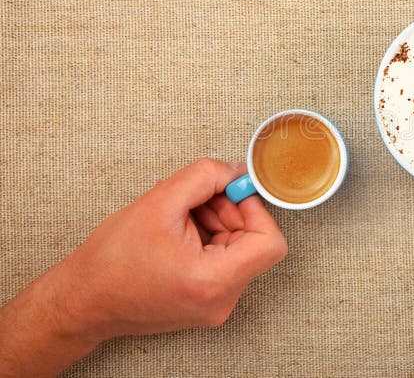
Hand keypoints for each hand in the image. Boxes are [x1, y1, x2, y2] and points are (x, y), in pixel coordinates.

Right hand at [51, 158, 287, 338]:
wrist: (82, 301)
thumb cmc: (111, 262)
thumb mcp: (159, 202)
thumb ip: (204, 177)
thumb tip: (234, 170)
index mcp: (214, 281)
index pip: (270, 242)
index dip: (254, 209)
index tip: (231, 191)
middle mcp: (221, 300)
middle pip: (254, 242)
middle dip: (230, 211)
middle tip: (197, 198)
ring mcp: (215, 304)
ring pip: (239, 249)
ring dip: (216, 221)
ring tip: (180, 214)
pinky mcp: (206, 301)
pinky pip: (224, 260)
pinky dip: (208, 237)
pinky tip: (179, 229)